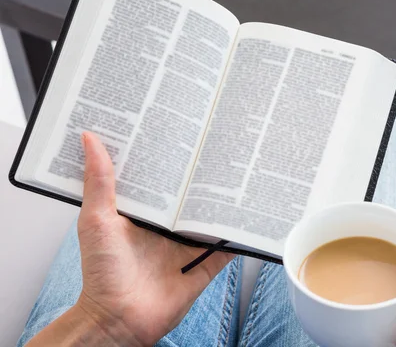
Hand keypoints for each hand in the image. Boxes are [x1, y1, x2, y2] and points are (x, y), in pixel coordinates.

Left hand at [27, 132, 234, 345]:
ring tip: (241, 176)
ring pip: (212, 218)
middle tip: (220, 148)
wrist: (120, 320)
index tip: (182, 131)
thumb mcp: (96, 220)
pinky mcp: (204, 265)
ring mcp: (187, 246)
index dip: (171, 159)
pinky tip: (251, 218)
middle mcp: (167, 227)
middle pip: (192, 198)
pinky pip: (227, 247)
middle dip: (204, 178)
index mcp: (144, 213)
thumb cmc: (102, 274)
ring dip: (225, 203)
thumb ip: (98, 182)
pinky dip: (239, 235)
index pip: (162, 180)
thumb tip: (90, 139)